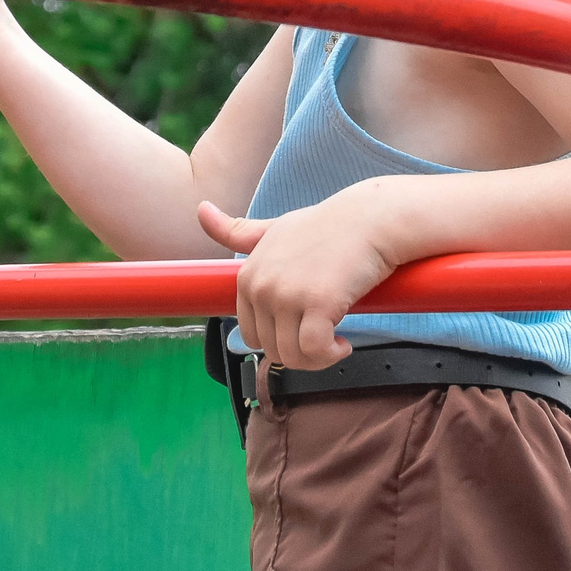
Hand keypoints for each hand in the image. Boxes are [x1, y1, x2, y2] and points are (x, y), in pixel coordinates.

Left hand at [198, 192, 399, 371]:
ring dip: (317, 359)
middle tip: (324, 337)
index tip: (302, 329)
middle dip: (299, 352)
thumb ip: (238, 231)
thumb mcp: (275, 227)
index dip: (278, 339)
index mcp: (248, 275)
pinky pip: (315, 352)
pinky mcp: (318, 305)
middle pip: (271, 350)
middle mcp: (262, 286)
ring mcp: (288, 295)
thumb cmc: (327, 225)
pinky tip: (344, 344)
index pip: (250, 334)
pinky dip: (331, 356)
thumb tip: (200, 211)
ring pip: (292, 356)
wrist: (370, 219)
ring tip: (335, 342)